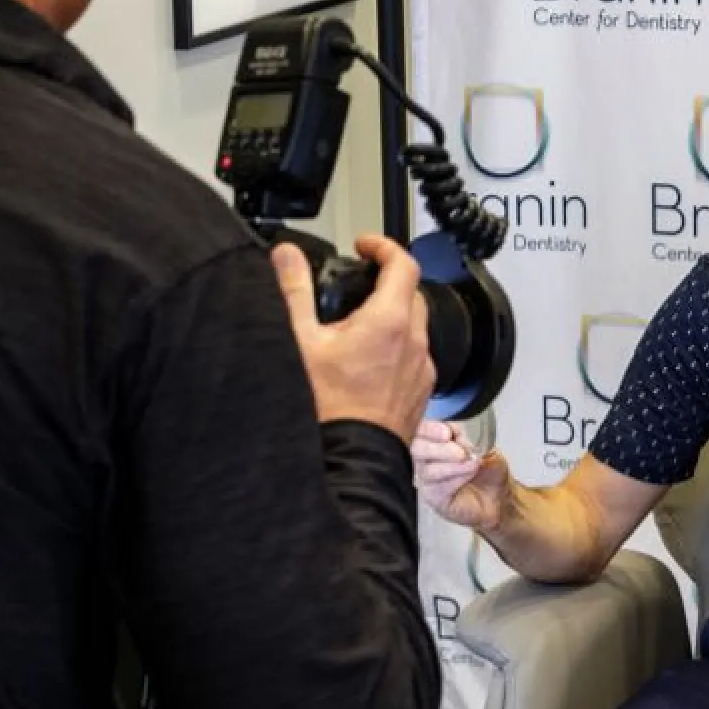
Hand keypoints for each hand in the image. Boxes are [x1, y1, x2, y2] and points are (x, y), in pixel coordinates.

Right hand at [273, 234, 432, 440]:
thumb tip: (287, 255)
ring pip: (415, 326)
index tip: (365, 246)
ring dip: (393, 315)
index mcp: (389, 322)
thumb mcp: (300, 341)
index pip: (403, 263)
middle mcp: (414, 343)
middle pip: (411, 292)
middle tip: (358, 283)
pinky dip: (397, 347)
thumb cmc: (327, 410)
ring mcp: (421, 371)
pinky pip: (415, 357)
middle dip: (387, 280)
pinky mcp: (420, 394)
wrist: (349, 462)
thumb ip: (294, 291)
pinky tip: (367, 363)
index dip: (384, 246)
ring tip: (357, 326)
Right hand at [410, 419, 512, 532]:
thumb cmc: (487, 470)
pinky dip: (455, 480)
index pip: (421, 429)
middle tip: (460, 453)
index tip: (447, 432)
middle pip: (416, 448)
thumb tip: (459, 435)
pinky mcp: (432, 496)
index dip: (430, 429)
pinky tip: (468, 477)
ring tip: (473, 465)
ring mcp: (426, 477)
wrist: (497, 497)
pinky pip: (436, 487)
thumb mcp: (485, 446)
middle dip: (438, 448)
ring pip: (428, 470)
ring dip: (453, 466)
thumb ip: (470, 437)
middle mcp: (426, 456)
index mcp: (436, 438)